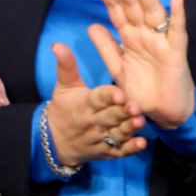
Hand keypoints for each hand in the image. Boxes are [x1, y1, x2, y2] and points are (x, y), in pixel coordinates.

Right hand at [45, 42, 147, 166]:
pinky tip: (142, 144)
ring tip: (140, 122)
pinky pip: (118, 152)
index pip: (97, 99)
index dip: (108, 96)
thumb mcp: (64, 87)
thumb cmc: (63, 109)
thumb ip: (66, 66)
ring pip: (116, 134)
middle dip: (122, 112)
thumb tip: (57, 44)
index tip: (119, 93)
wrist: (53, 142)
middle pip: (109, 117)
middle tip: (135, 106)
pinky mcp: (106, 152)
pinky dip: (130, 149)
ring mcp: (100, 138)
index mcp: (84, 104)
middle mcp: (93, 122)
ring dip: (128, 129)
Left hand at [88, 0, 195, 129]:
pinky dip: (178, 16)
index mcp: (130, 38)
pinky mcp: (176, 53)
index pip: (117, 10)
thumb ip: (106, 48)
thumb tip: (92, 26)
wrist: (165, 114)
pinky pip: (178, 32)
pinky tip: (177, 0)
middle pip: (132, 7)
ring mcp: (161, 42)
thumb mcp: (118, 70)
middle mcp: (146, 35)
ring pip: (153, 13)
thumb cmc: (144, 91)